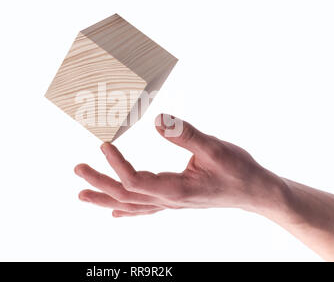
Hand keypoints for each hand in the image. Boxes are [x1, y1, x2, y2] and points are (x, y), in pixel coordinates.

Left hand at [74, 114, 286, 216]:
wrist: (257, 193)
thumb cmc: (239, 171)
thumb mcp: (216, 149)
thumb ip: (186, 135)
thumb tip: (158, 120)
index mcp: (176, 189)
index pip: (135, 180)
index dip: (116, 163)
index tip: (103, 143)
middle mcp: (169, 201)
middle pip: (125, 195)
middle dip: (99, 182)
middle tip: (77, 169)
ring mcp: (170, 204)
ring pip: (131, 204)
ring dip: (105, 197)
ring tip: (82, 193)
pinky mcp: (175, 201)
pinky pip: (144, 209)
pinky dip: (125, 209)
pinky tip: (114, 212)